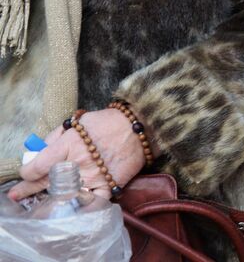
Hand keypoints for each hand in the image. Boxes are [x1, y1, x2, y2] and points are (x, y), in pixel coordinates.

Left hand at [9, 111, 146, 201]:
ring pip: (64, 195)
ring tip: (41, 203)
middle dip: (27, 189)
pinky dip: (81, 206)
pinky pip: (91, 202)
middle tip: (17, 195)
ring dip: (51, 199)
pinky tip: (72, 209)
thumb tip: (38, 151)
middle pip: (45, 182)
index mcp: (68, 145)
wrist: (139, 127)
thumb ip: (55, 136)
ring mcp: (92, 177)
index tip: (26, 173)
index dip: (27, 172)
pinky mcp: (108, 185)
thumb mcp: (78, 122)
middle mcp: (77, 163)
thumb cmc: (107, 122)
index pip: (37, 165)